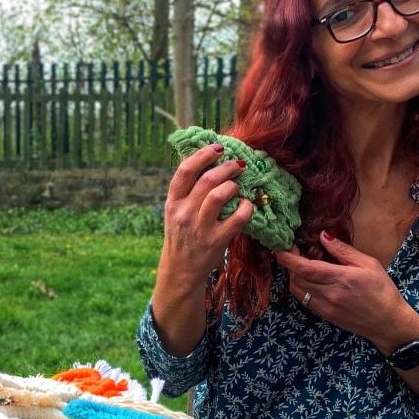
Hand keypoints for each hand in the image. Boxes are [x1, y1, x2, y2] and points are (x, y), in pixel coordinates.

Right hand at [160, 143, 253, 281]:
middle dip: (227, 167)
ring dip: (234, 186)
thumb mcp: (176, 213)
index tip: (218, 148)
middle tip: (238, 165)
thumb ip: (187, 192)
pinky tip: (245, 206)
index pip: (184, 171)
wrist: (180, 270)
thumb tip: (208, 164)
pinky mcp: (216, 241)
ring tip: (238, 186)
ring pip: (220, 194)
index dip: (203, 155)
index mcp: (173, 203)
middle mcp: (184, 214)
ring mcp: (199, 228)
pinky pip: (237, 218)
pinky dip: (246, 208)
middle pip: (207, 179)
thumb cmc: (182, 236)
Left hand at [274, 231, 418, 350]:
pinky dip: (300, 287)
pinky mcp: (323, 315)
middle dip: (290, 264)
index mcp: (341, 278)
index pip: (305, 268)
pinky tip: (308, 280)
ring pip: (297, 289)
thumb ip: (343, 251)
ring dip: (294, 275)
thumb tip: (323, 236)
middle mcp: (328, 294)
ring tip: (301, 264)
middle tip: (294, 251)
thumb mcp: (368, 264)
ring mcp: (324, 307)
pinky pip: (303, 299)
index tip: (280, 249)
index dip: (288, 259)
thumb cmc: (382, 290)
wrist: (388, 322)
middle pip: (297, 278)